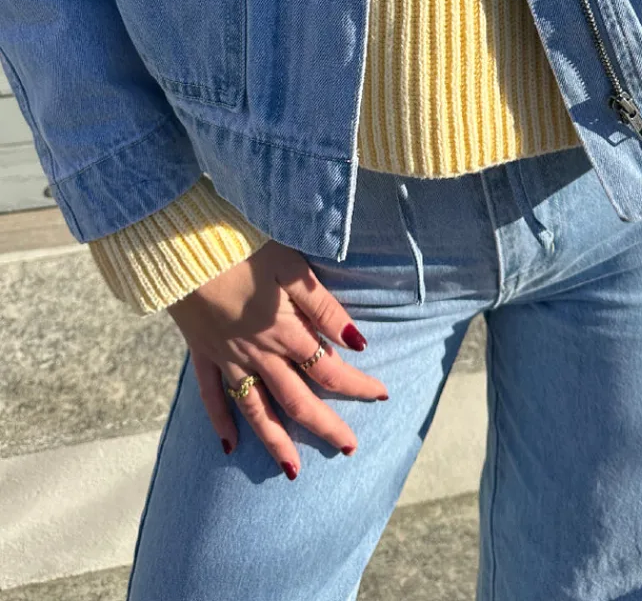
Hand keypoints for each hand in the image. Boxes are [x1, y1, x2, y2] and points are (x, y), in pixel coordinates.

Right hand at [167, 238, 388, 478]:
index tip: (383, 395)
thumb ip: (323, 307)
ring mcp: (227, 358)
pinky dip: (220, 422)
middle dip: (325, 426)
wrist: (182, 247)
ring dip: (275, 441)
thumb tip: (356, 342)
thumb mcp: (290, 267)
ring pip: (255, 409)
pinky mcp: (202, 352)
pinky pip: (210, 396)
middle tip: (349, 449)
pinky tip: (229, 445)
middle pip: (297, 401)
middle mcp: (258, 354)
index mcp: (285, 332)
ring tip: (293, 470)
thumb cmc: (241, 248)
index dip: (358, 385)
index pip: (329, 370)